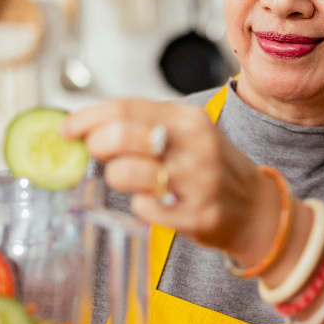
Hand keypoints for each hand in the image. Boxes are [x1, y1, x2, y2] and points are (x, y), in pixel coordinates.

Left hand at [61, 99, 282, 262]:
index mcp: (189, 118)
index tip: (67, 130)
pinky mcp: (198, 215)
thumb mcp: (186, 134)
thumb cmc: (210, 168)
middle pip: (121, 135)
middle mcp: (196, 145)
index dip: (87, 118)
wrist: (256, 209)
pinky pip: (145, 209)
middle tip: (96, 154)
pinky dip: (140, 206)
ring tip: (128, 179)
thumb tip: (86, 127)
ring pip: (128, 173)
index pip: (125, 108)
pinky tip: (153, 203)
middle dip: (97, 145)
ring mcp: (199, 181)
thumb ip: (143, 126)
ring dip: (116, 177)